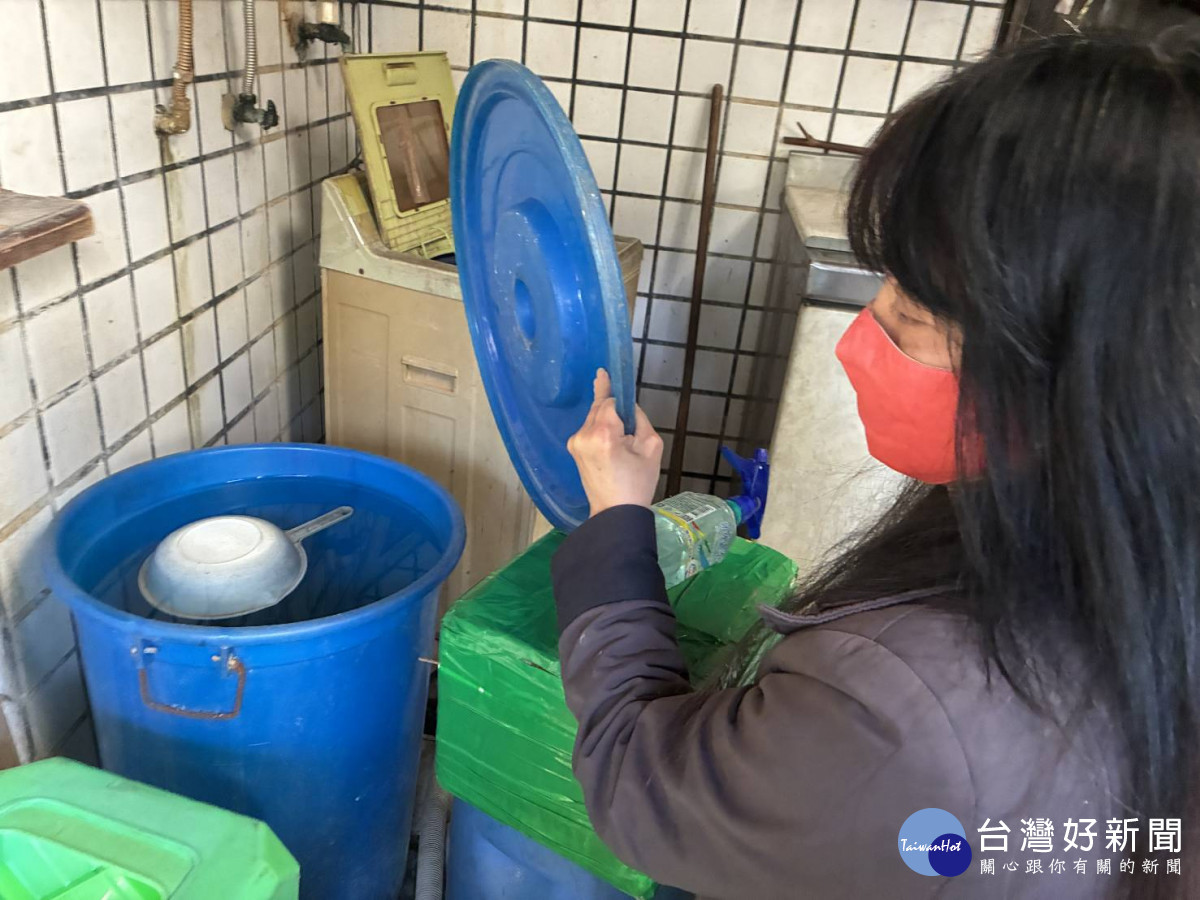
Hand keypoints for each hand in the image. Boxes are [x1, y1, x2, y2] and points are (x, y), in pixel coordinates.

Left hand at [567, 370, 663, 516]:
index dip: (614, 391)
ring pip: (592, 417)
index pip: (608, 401)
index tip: (604, 370)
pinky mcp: (573, 450)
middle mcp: (584, 434)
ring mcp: (575, 443)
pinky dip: (599, 429)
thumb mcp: (651, 447)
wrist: (615, 513)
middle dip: (609, 403)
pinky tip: (611, 440)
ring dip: (605, 418)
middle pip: (597, 406)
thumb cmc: (637, 483)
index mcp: (603, 433)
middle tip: (607, 380)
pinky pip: (588, 430)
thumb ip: (641, 419)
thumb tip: (629, 408)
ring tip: (620, 433)